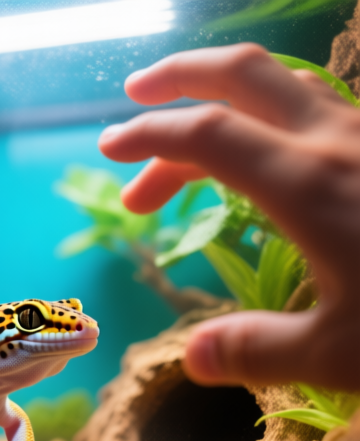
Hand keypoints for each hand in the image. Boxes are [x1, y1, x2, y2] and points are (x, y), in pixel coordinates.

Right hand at [98, 43, 359, 390]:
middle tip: (133, 104)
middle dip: (179, 80)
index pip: (207, 136)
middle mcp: (339, 145)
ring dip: (225, 105)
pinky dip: (275, 124)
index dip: (149, 135)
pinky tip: (272, 163)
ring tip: (186, 145)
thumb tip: (193, 358)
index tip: (109, 150)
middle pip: (247, 78)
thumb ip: (258, 351)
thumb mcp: (344, 357)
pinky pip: (324, 116)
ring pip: (287, 91)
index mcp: (310, 185)